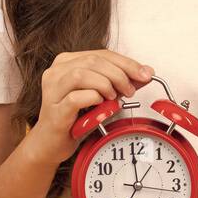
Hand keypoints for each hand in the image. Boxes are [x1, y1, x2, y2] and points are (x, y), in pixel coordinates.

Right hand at [25, 50, 154, 167]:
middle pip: (93, 61)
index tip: (145, 73)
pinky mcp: (54, 109)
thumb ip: (120, 82)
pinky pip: (76, 98)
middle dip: (119, 74)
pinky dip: (93, 99)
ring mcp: (52, 89)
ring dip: (105, 85)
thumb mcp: (101, 95)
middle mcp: (56, 71)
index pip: (101, 53)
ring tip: (113, 97)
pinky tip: (100, 105)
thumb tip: (146, 72)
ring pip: (81, 74)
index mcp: (67, 62)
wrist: (52, 143)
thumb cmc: (74, 117)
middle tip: (131, 90)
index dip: (126, 63)